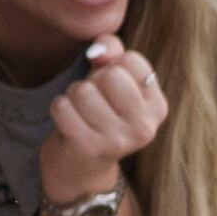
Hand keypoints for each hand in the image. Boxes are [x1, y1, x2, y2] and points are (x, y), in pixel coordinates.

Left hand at [40, 38, 166, 207]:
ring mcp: (117, 141)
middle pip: (109, 75)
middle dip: (92, 81)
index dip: (110, 64)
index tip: (109, 86)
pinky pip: (62, 107)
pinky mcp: (87, 148)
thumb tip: (98, 50)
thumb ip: (112, 51)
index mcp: (157, 107)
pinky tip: (68, 121)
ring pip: (82, 90)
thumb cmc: (99, 112)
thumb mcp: (112, 80)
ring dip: (72, 95)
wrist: (82, 165)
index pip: (131, 60)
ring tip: (80, 111)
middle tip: (92, 100)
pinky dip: (58, 108)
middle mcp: (144, 127)